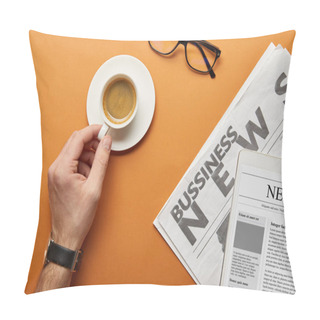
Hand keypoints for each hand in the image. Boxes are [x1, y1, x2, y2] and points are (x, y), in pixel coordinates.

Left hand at [48, 125, 111, 249]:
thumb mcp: (95, 186)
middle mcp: (55, 168)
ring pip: (75, 153)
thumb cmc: (78, 215)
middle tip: (105, 148)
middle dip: (91, 144)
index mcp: (62, 168)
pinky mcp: (58, 178)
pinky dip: (83, 166)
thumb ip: (101, 161)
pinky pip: (72, 163)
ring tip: (95, 175)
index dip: (92, 131)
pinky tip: (89, 178)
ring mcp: (55, 173)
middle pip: (74, 143)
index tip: (104, 129)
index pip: (77, 139)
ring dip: (88, 158)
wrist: (67, 233)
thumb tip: (106, 142)